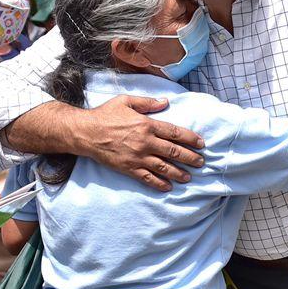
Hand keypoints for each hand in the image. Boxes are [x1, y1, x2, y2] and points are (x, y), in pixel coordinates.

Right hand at [79, 95, 205, 191]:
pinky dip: (159, 184)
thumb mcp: (126, 101)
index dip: (190, 138)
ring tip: (189, 177)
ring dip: (178, 173)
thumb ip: (147, 102)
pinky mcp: (129, 168)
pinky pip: (147, 178)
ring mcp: (137, 157)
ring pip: (164, 167)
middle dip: (190, 158)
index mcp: (146, 125)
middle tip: (201, 162)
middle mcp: (145, 142)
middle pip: (174, 152)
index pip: (174, 133)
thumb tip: (165, 102)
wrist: (85, 133)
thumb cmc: (105, 115)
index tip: (201, 143)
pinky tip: (168, 187)